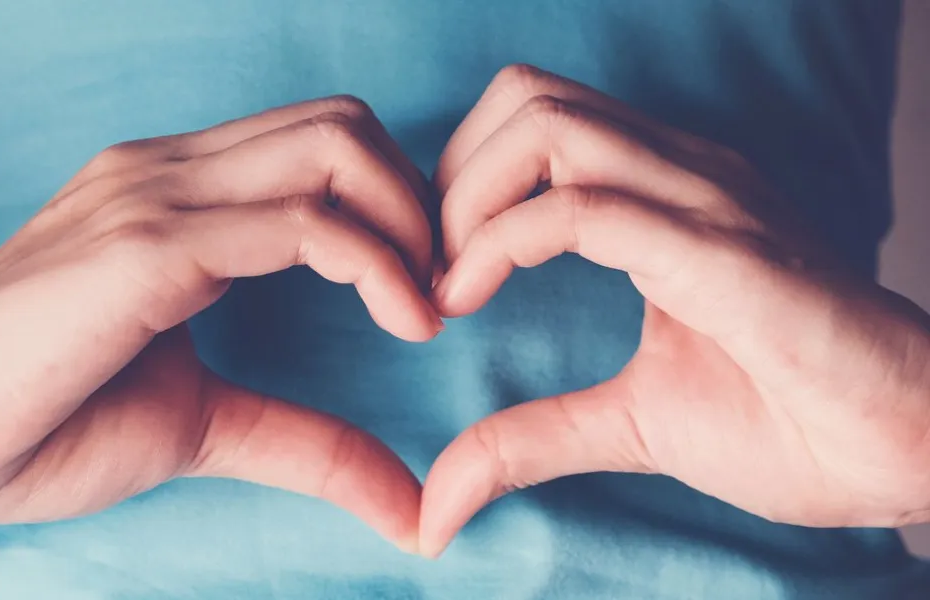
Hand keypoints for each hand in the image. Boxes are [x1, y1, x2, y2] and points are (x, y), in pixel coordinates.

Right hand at [0, 97, 439, 550]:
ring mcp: (156, 198)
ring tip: (430, 308)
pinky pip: (301, 222)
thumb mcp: (198, 424)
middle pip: (345, 125)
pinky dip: (377, 262)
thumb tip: (405, 504)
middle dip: (420, 200)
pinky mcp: (147, 247)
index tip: (427, 291)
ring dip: (413, 223)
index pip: (322, 145)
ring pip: (335, 150)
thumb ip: (303, 441)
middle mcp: (169, 173)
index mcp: (175, 197)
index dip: (396, 206)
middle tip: (443, 289)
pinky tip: (405, 320)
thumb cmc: (33, 419)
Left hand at [419, 65, 929, 556]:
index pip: (531, 120)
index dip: (458, 183)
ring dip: (466, 200)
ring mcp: (705, 202)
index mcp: (661, 194)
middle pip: (525, 97)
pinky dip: (501, 243)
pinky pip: (585, 209)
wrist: (911, 453)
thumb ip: (531, 438)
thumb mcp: (629, 424)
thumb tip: (440, 499)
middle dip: (448, 176)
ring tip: (449, 284)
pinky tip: (469, 299)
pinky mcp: (724, 252)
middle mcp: (680, 175)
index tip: (433, 274)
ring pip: (547, 127)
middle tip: (430, 268)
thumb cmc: (789, 421)